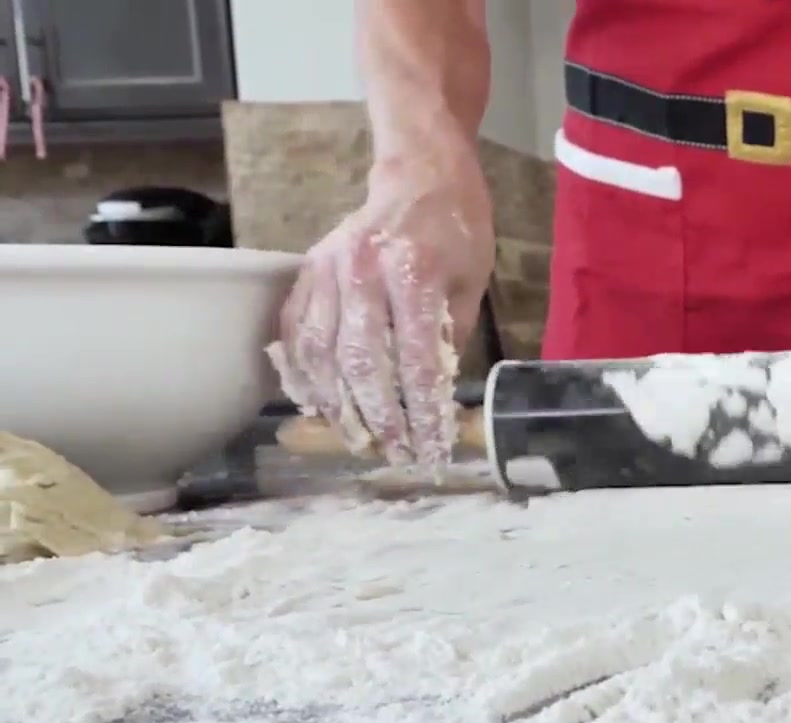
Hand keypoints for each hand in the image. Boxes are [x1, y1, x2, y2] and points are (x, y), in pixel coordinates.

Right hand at [271, 146, 493, 468]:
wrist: (419, 173)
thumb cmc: (457, 230)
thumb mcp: (472, 283)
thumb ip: (448, 337)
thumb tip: (432, 396)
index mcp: (413, 273)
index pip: (415, 360)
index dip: (421, 412)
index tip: (431, 448)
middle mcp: (362, 271)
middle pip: (362, 363)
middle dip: (378, 419)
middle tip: (393, 454)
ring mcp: (327, 270)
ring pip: (320, 353)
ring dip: (337, 406)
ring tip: (357, 440)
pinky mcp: (306, 270)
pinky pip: (293, 330)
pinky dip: (300, 372)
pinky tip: (313, 403)